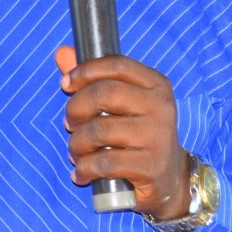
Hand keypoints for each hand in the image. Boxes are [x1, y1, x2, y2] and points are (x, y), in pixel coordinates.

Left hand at [55, 46, 190, 220]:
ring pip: (100, 130)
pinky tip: (82, 173)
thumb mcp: (121, 105)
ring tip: (75, 152)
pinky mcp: (151, 166)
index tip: (66, 84)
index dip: (86, 71)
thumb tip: (62, 54)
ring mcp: (158, 136)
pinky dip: (85, 168)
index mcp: (156, 84)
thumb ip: (93, 79)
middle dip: (76, 108)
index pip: (117, 65)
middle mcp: (161, 106)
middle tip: (69, 123)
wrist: (169, 178)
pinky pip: (104, 162)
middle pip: (105, 93)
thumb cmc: (137, 136)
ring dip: (77, 143)